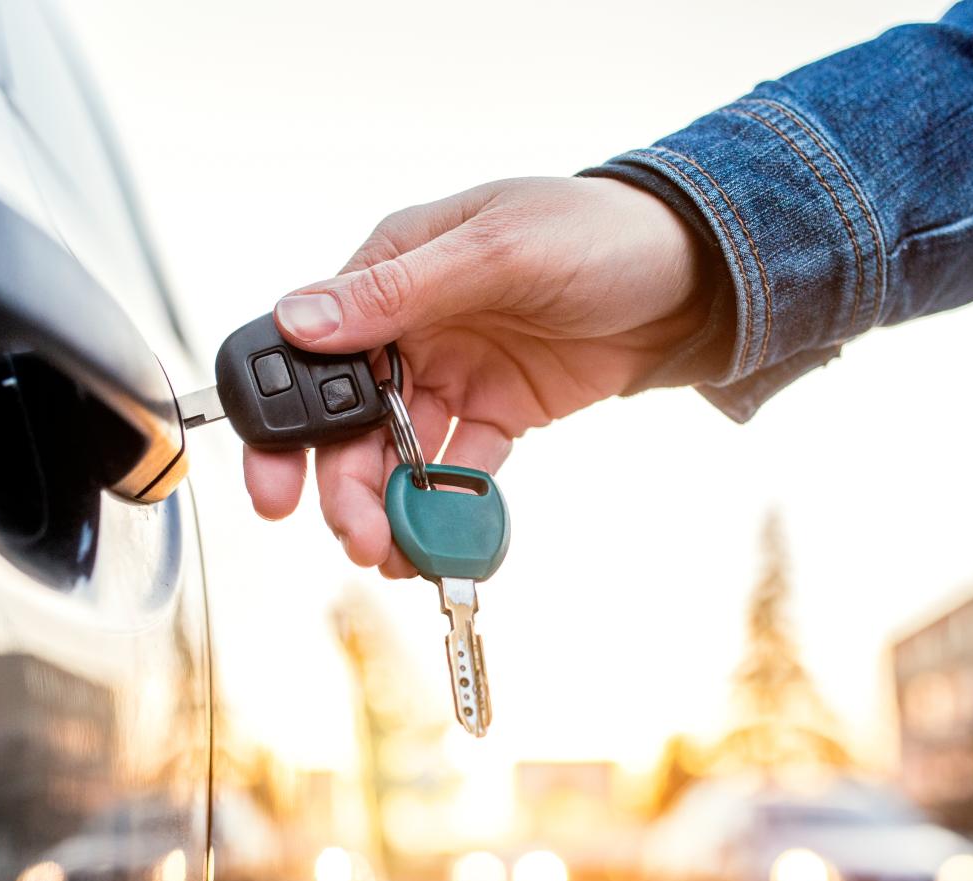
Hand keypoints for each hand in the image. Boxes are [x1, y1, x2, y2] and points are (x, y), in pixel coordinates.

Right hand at [241, 176, 711, 576]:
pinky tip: (443, 543)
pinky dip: (449, 508)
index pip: (310, 349)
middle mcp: (411, 325)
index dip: (284, 423)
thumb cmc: (598, 233)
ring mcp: (454, 372)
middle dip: (343, 485)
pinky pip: (460, 469)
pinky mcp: (499, 412)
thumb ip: (398, 292)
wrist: (697, 273)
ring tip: (396, 556)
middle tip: (357, 538)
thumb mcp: (497, 252)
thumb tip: (300, 320)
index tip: (275, 488)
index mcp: (391, 269)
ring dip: (390, 506)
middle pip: (347, 419)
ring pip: (397, 454)